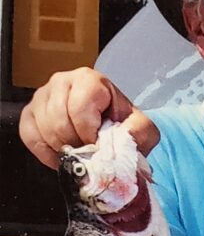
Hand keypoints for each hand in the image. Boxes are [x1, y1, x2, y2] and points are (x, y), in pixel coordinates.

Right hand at [19, 67, 159, 169]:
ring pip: (43, 128)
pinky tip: (61, 156)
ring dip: (62, 148)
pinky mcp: (29, 113)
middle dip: (75, 143)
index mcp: (90, 79)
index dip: (88, 132)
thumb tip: (122, 143)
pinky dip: (45, 152)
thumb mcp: (142, 129)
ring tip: (78, 152)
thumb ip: (138, 134)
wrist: (111, 132)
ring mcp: (42, 96)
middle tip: (89, 151)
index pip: (79, 108)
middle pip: (58, 119)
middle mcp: (62, 81)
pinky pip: (29, 136)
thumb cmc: (124, 127)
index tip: (98, 143)